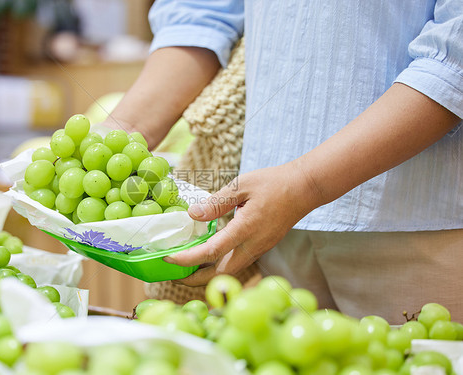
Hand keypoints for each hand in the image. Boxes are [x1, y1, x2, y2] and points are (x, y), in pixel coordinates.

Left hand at [165, 161, 320, 285]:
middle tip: (174, 274)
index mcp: (246, 228)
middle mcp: (253, 245)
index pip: (211, 252)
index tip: (169, 258)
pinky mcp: (261, 247)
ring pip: (230, 271)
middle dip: (196, 279)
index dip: (187, 259)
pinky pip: (238, 263)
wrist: (305, 188)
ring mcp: (259, 249)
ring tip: (187, 267)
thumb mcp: (241, 185)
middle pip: (221, 274)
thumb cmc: (273, 183)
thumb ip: (216, 202)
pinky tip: (207, 256)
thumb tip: (192, 214)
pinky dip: (219, 264)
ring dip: (207, 274)